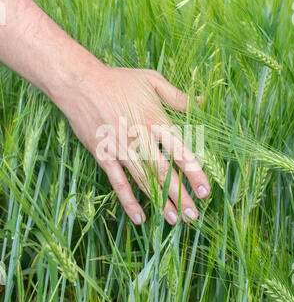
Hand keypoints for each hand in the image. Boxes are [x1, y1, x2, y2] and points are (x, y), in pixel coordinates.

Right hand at [59, 65, 209, 224]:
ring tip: (175, 220)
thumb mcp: (152, 81)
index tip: (205, 193)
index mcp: (156, 121)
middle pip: (164, 173)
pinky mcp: (104, 156)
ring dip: (160, 203)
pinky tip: (139, 217)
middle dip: (180, 196)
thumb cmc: (119, 81)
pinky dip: (128, 201)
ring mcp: (121, 150)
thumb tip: (202, 102)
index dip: (194, 174)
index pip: (180, 153)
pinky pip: (118, 183)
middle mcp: (141, 140)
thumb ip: (178, 96)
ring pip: (144, 182)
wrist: (81, 84)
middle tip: (194, 216)